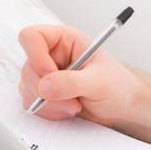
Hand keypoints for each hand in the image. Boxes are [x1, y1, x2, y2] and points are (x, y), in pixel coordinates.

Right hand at [17, 24, 145, 123]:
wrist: (123, 107)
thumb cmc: (118, 86)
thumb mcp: (99, 82)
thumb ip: (72, 82)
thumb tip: (44, 86)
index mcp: (63, 40)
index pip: (31, 37)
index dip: (36, 56)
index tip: (51, 75)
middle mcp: (50, 55)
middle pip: (27, 69)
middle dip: (48, 91)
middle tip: (73, 101)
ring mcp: (45, 76)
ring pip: (27, 89)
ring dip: (50, 104)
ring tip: (76, 106)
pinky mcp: (44, 94)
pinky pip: (32, 104)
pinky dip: (49, 112)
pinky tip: (69, 111)